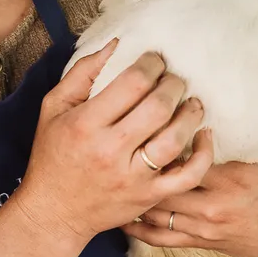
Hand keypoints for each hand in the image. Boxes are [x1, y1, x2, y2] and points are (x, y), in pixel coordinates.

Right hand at [12, 40, 214, 249]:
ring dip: (191, 114)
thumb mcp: (53, 108)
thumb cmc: (53, 155)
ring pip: (175, 139)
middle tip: (176, 80)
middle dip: (174, 85)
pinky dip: (203, 154)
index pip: (132, 83)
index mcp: (86, 124)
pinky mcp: (149, 196)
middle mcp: (110, 150)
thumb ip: (83, 73)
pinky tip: (204, 135)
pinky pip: (187, 176)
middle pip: (159, 107)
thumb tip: (115, 44)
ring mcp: (132, 177)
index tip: (156, 61)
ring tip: (193, 102)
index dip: (152, 64)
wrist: (53, 212)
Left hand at [123, 138, 257, 256]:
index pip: (187, 154)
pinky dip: (138, 227)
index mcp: (231, 178)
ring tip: (115, 167)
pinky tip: (122, 212)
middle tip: (123, 137)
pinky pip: (161, 237)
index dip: (166, 135)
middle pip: (162, 180)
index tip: (153, 114)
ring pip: (156, 209)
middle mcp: (212, 205)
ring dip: (136, 189)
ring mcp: (204, 227)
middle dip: (142, 159)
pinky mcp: (201, 242)